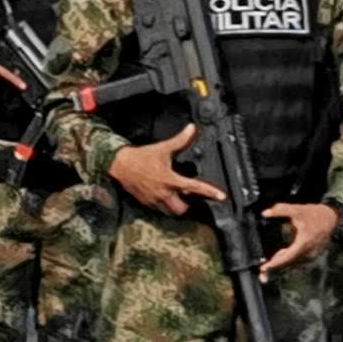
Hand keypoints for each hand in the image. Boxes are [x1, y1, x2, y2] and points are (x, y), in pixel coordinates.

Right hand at [109, 130, 223, 218]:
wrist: (121, 165)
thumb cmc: (142, 157)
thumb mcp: (163, 148)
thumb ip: (180, 140)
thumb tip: (192, 129)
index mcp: (171, 180)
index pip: (195, 187)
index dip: (210, 192)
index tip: (221, 196)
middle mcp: (164, 193)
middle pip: (182, 208)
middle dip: (187, 205)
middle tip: (188, 197)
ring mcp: (154, 200)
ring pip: (170, 211)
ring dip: (174, 206)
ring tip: (175, 197)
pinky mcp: (146, 202)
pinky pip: (158, 209)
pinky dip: (163, 204)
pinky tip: (162, 195)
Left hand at [258, 200, 342, 274]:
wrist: (331, 218)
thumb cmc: (315, 214)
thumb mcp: (297, 210)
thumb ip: (280, 210)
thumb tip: (265, 213)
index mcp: (304, 244)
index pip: (286, 258)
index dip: (274, 264)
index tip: (264, 268)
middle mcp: (308, 253)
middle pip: (288, 263)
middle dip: (275, 265)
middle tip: (263, 269)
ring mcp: (311, 255)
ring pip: (293, 262)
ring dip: (281, 262)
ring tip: (269, 264)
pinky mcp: (313, 255)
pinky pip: (298, 260)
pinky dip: (289, 259)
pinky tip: (281, 256)